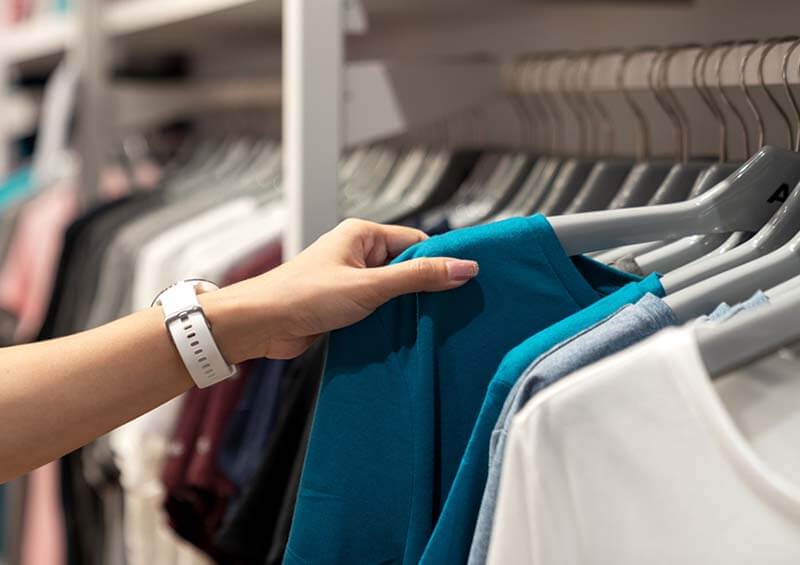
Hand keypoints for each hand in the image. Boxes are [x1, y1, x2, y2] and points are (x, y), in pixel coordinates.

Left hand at [201, 219, 478, 360]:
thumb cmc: (306, 296)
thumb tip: (465, 268)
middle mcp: (357, 252)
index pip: (416, 243)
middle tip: (455, 308)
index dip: (441, 262)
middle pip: (407, 266)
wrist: (260, 324)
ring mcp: (350, 278)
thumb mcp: (370, 286)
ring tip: (434, 324)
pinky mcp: (344, 303)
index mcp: (363, 234)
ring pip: (393, 290)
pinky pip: (377, 307)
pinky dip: (391, 319)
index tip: (467, 282)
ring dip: (407, 306)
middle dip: (426, 287)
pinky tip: (407, 334)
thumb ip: (418, 278)